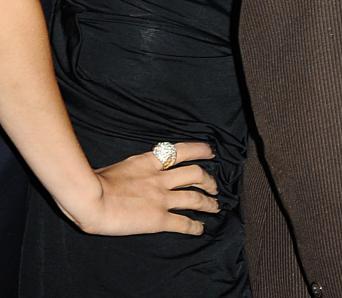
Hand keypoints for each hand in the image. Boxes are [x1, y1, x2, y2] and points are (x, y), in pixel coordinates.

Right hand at [64, 142, 219, 236]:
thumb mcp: (117, 166)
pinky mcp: (158, 219)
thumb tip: (129, 172)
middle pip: (195, 175)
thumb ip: (132, 169)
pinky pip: (183, 223)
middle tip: (214, 186)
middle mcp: (161, 179)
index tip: (210, 152)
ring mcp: (162, 199)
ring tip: (215, 206)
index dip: (200, 150)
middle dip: (208, 180)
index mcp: (149, 162)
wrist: (89, 198)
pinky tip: (200, 229)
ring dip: (208, 203)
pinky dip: (194, 226)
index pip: (182, 151)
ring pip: (195, 198)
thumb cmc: (92, 182)